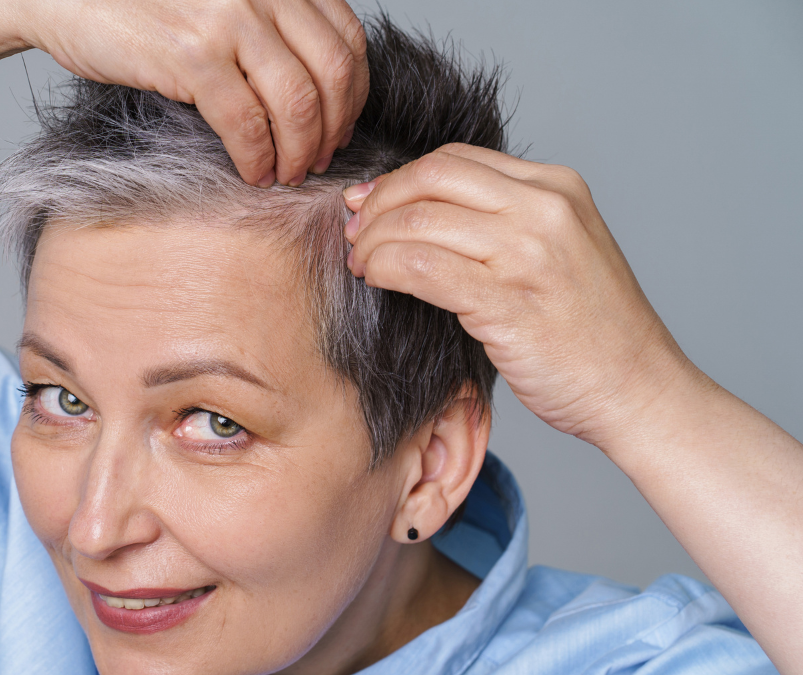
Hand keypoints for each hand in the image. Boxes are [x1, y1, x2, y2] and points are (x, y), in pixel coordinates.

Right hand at [13, 0, 368, 186]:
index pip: (347, 39)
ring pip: (298, 104)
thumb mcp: (221, 0)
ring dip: (300, 151)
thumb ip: (267, 24)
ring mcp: (228, 19)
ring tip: (287, 173)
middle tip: (318, 159)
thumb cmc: (140, 3)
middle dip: (333, 129)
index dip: (353, 93)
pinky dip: (258, 159)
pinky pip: (246, 124)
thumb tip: (314, 88)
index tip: (340, 126)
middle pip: (332, 74)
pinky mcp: (192, 56)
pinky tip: (253, 173)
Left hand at [343, 143, 692, 450]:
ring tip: (360, 263)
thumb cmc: (590, 331)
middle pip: (430, 178)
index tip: (370, 203)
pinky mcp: (507, 299)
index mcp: (557, 186)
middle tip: (354, 232)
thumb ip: (502, 223)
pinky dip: (384, 268)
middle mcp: (545, 208)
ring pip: (417, 220)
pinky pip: (420, 266)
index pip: (455, 159)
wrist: (638, 389)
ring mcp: (528, 251)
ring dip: (373, 240)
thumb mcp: (558, 250)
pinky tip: (376, 280)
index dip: (400, 179)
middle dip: (378, 202)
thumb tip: (418, 211)